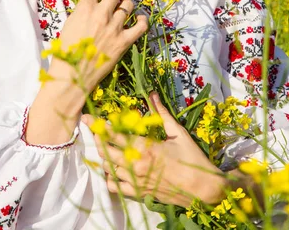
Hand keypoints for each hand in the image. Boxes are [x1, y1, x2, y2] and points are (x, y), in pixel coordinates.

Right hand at [49, 0, 147, 94]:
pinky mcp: (124, 41)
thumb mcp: (69, 24)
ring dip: (125, 5)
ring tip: (122, 9)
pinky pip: (141, 26)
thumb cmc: (66, 51)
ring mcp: (115, 27)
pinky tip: (139, 19)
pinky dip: (142, 20)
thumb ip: (81, 11)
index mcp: (85, 8)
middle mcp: (102, 14)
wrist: (73, 74)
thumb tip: (91, 3)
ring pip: (128, 4)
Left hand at [82, 92, 226, 207]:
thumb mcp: (177, 133)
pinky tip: (113, 168)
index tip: (86, 118)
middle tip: (96, 130)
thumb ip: (161, 114)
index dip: (98, 126)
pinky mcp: (139, 192)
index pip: (114, 135)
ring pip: (108, 168)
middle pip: (106, 151)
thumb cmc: (192, 159)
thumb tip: (152, 94)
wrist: (202, 189)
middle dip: (98, 139)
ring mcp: (136, 181)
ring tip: (106, 146)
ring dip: (104, 156)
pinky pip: (115, 186)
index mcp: (145, 148)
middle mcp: (136, 165)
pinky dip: (110, 176)